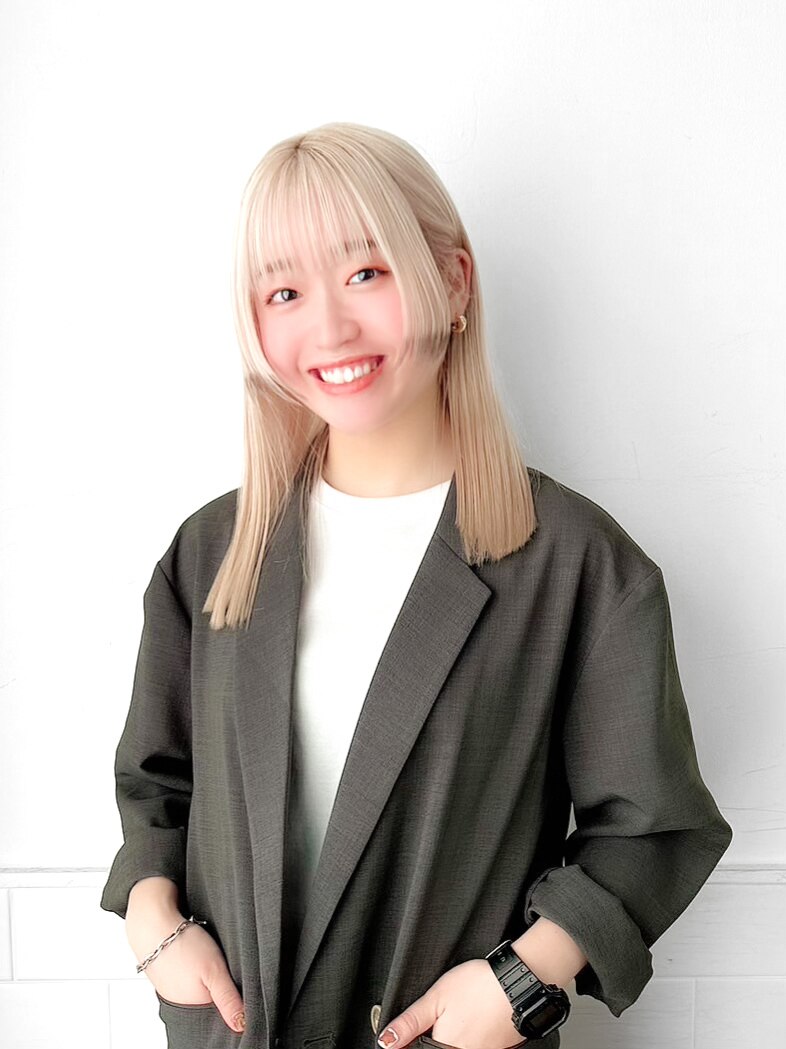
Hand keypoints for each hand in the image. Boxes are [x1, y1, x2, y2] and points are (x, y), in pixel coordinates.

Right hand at [126, 884, 244, 1033]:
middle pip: (211, 997)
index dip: (231, 991)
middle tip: (214, 961)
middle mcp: (182, 1002)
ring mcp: (173, 989)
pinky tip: (194, 953)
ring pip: (200, 984)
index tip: (230, 974)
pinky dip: (194, 964)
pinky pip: (188, 974)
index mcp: (194, 1007)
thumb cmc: (182, 945)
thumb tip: (241, 1026)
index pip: (222, 1008)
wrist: (152, 924)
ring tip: (202, 955)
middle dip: (218, 981)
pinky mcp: (169, 975)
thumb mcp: (214, 971)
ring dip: (206, 972)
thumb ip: (228, 999)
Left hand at [378, 958, 525, 1048]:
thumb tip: (386, 1042)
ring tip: (461, 1012)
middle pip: (440, 1048)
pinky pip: (475, 1045)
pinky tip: (474, 1017)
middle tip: (447, 1011)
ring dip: (452, 1035)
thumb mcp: (436, 998)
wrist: (519, 983)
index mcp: (445, 1048)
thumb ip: (410, 1022)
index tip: (417, 1028)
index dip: (412, 1041)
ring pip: (456, 1047)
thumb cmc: (479, 986)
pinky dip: (470, 1035)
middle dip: (435, 1035)